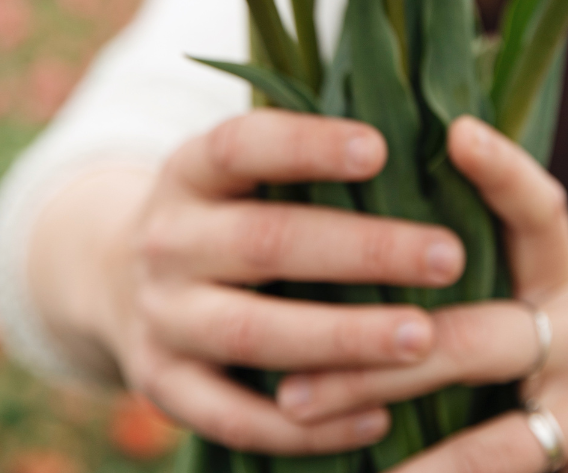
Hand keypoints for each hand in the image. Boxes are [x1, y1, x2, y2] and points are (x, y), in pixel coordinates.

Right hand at [30, 110, 465, 455]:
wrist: (119, 278)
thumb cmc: (222, 211)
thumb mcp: (236, 170)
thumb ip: (302, 158)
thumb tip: (421, 138)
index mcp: (190, 171)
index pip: (241, 146)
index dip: (307, 146)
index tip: (380, 149)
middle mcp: (168, 240)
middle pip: (265, 242)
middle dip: (363, 251)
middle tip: (448, 257)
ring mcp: (162, 317)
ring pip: (255, 334)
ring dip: (344, 339)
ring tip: (423, 338)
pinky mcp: (164, 384)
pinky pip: (236, 417)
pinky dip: (307, 428)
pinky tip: (377, 417)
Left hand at [275, 117, 567, 472]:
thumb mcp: (559, 300)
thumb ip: (489, 277)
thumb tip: (368, 245)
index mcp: (566, 281)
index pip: (540, 212)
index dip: (504, 171)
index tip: (457, 133)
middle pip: (479, 340)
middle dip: (380, 369)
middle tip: (295, 394)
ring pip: (505, 447)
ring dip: (422, 470)